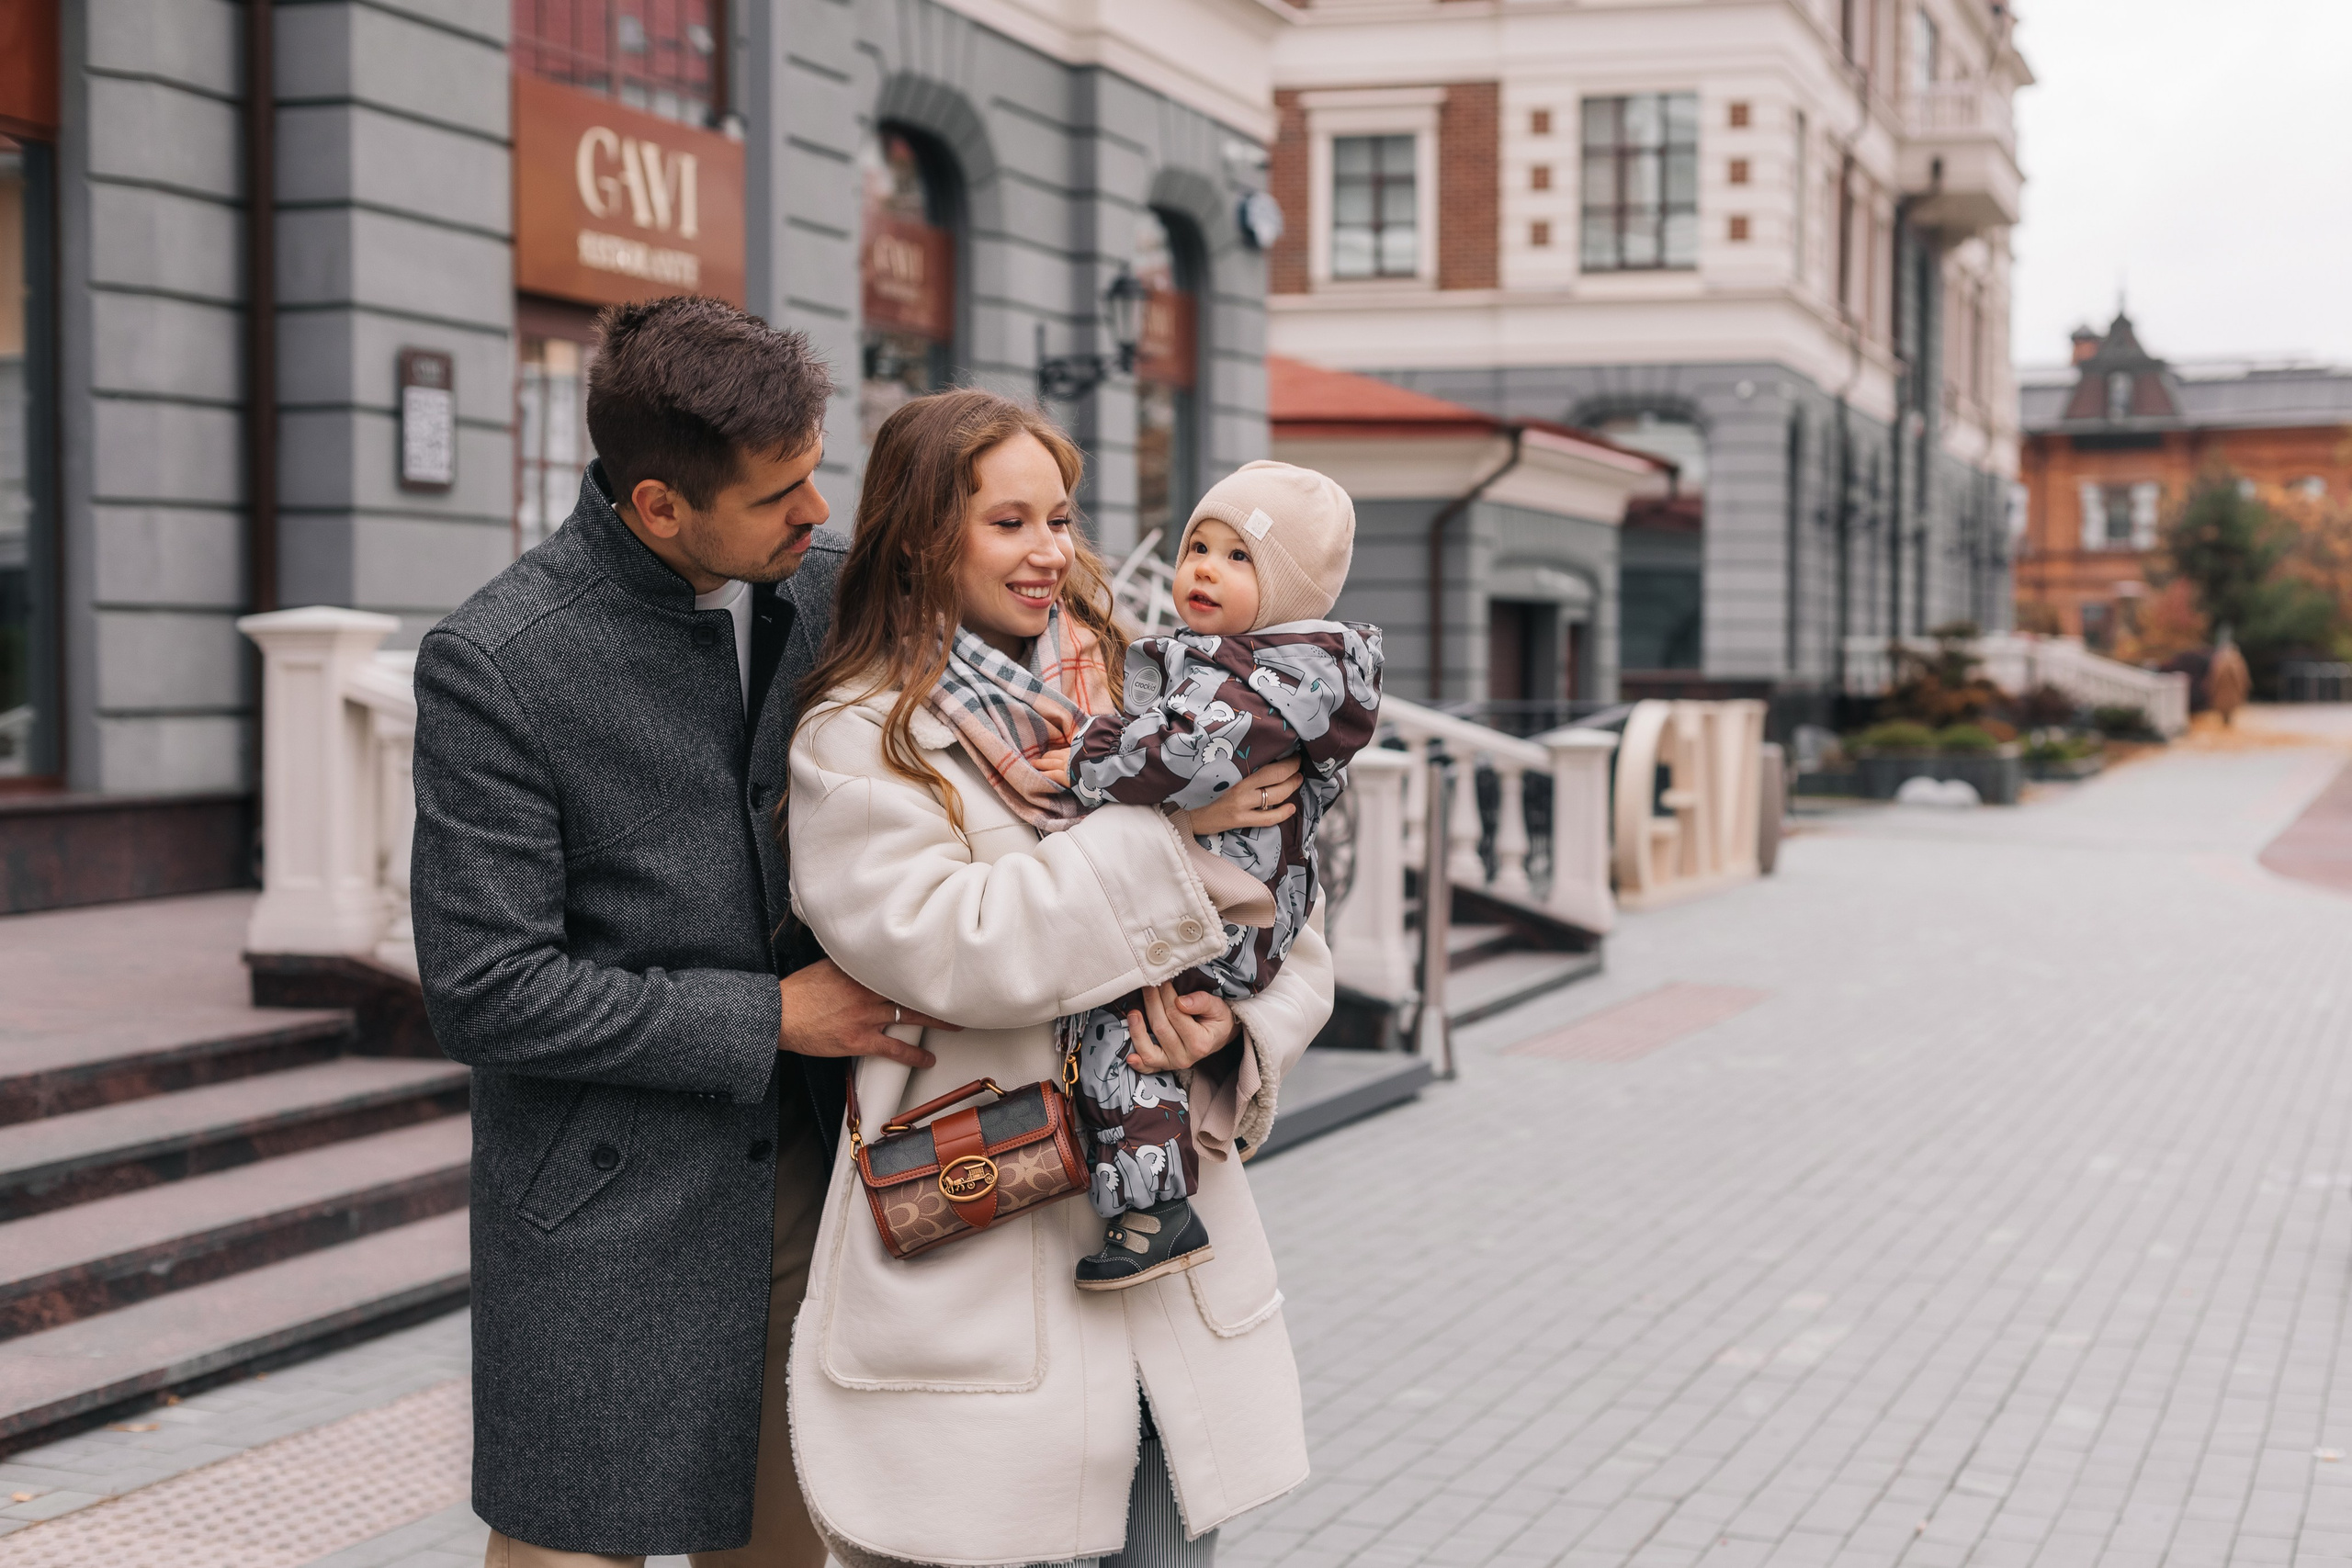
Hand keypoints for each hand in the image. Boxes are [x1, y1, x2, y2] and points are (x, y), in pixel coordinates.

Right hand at [777, 959, 955, 1068]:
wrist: (779, 1014)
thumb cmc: (799, 991)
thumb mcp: (827, 966)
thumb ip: (851, 963)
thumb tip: (868, 958)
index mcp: (860, 969)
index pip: (900, 965)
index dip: (923, 967)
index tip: (941, 966)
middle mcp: (867, 989)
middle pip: (911, 989)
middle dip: (936, 992)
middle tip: (959, 993)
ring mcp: (865, 1015)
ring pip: (909, 1016)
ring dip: (936, 1021)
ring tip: (955, 1025)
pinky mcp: (859, 1039)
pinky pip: (894, 1049)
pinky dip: (913, 1055)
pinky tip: (927, 1059)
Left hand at [1125, 983, 1238, 1073]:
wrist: (1219, 1036)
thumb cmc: (1217, 1019)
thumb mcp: (1217, 1007)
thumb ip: (1202, 1002)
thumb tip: (1181, 1002)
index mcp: (1200, 1043)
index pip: (1176, 1014)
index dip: (1166, 995)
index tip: (1162, 980)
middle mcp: (1186, 1057)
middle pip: (1161, 1027)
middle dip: (1152, 1003)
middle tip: (1148, 985)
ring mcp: (1173, 1063)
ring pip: (1149, 1050)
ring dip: (1137, 1030)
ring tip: (1133, 1012)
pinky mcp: (1163, 1065)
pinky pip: (1148, 1067)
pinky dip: (1138, 1063)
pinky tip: (1128, 1057)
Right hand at [1188, 755, 1301, 835]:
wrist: (1191, 814)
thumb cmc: (1208, 793)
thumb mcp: (1225, 777)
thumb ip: (1243, 772)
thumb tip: (1267, 763)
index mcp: (1237, 775)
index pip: (1269, 766)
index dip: (1287, 762)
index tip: (1295, 756)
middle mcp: (1241, 789)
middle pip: (1276, 778)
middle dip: (1293, 771)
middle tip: (1299, 767)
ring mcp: (1242, 806)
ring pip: (1275, 796)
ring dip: (1291, 788)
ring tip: (1297, 781)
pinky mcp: (1240, 820)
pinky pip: (1267, 819)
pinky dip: (1282, 814)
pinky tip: (1291, 809)